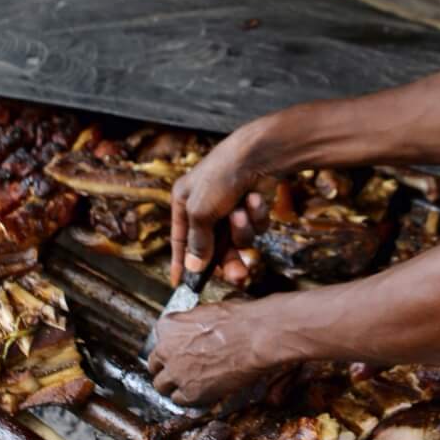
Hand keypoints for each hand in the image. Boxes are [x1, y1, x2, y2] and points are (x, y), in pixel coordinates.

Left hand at [147, 299, 274, 405]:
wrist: (255, 337)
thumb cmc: (239, 320)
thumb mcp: (208, 311)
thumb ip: (192, 323)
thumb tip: (197, 329)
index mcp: (168, 326)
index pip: (160, 338)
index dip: (171, 345)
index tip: (178, 349)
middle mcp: (165, 349)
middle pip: (155, 364)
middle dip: (164, 367)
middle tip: (177, 369)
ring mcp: (176, 372)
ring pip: (161, 385)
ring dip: (171, 385)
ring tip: (184, 385)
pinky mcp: (190, 392)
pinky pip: (179, 400)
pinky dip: (187, 398)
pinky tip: (198, 393)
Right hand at [170, 124, 274, 285]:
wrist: (258, 154)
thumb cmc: (221, 175)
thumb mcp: (201, 211)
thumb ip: (198, 242)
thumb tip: (194, 267)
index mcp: (184, 202)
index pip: (180, 240)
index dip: (182, 263)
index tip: (182, 286)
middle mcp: (206, 205)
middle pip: (215, 246)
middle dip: (229, 260)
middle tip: (240, 276)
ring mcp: (230, 206)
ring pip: (237, 238)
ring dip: (242, 230)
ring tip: (241, 214)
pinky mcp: (252, 205)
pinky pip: (255, 226)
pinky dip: (256, 216)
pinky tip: (254, 199)